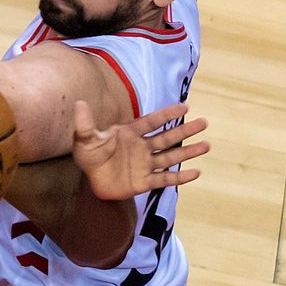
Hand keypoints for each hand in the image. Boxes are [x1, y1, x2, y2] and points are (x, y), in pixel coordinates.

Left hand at [73, 102, 209, 200]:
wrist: (91, 180)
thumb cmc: (89, 156)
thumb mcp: (85, 139)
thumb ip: (85, 123)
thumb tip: (79, 102)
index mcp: (130, 134)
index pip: (151, 121)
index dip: (167, 115)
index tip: (185, 106)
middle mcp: (141, 147)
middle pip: (167, 138)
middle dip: (185, 130)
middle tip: (204, 122)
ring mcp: (145, 165)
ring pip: (170, 157)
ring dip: (188, 152)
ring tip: (206, 145)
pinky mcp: (144, 182)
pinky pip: (165, 179)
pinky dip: (180, 178)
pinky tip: (197, 173)